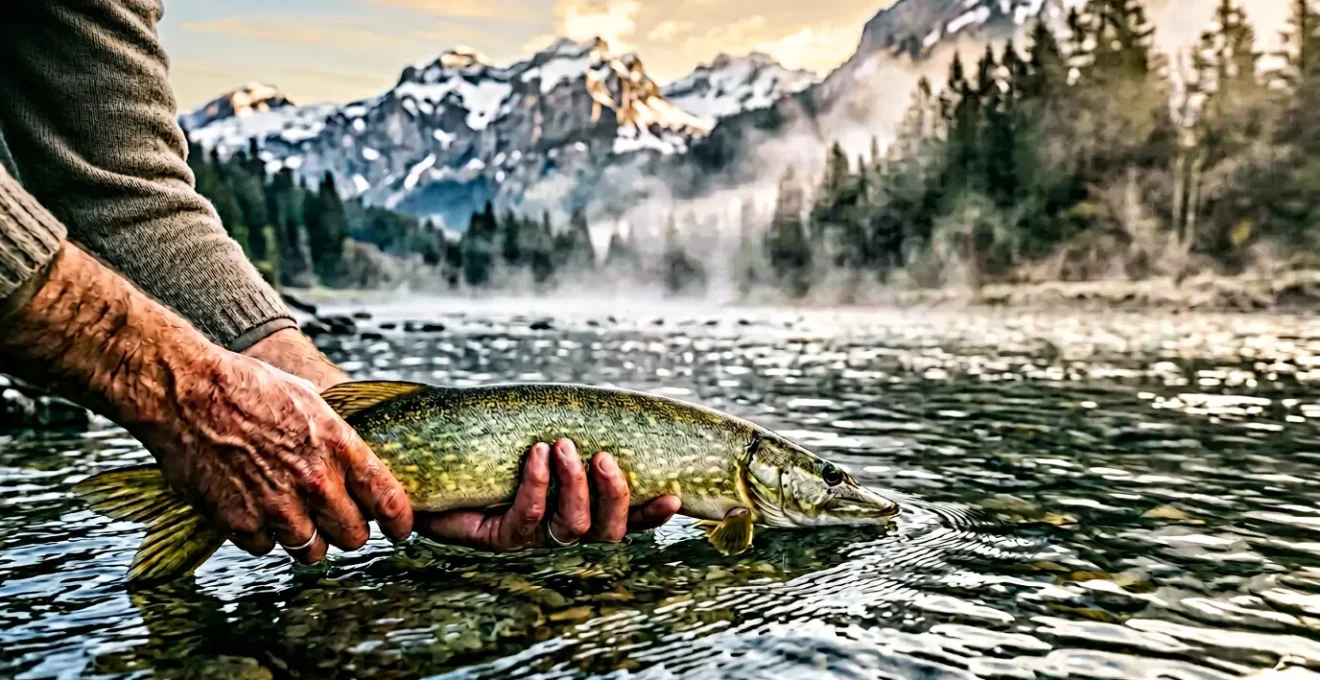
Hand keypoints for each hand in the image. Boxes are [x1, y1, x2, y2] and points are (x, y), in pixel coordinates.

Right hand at [0, 245, 412, 565]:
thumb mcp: (311, 400)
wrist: (187, 391)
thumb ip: (338, 439)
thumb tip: (360, 464)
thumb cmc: (247, 386)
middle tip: (337, 521)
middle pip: (353, 538)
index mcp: (339, 447)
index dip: (399, 523)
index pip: (388, 502)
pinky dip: (263, 535)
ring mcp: (277, 506)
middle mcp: (315, 482)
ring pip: (312, 551)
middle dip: (348, 532)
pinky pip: (266, 547)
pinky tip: (255, 508)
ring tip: (293, 514)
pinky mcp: (240, 522)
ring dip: (306, 538)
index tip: (398, 531)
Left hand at [415, 439, 679, 550]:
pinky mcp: (499, 538)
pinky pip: (527, 517)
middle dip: (613, 495)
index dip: (652, 515)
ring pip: (572, 529)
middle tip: (603, 456)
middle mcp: (561, 528)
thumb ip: (572, 423)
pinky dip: (536, 484)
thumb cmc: (492, 443)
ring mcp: (532, 536)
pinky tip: (535, 455)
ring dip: (574, 487)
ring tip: (562, 446)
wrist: (427, 466)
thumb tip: (616, 400)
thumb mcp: (538, 430)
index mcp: (582, 508)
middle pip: (606, 531)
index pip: (627, 520)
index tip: (674, 496)